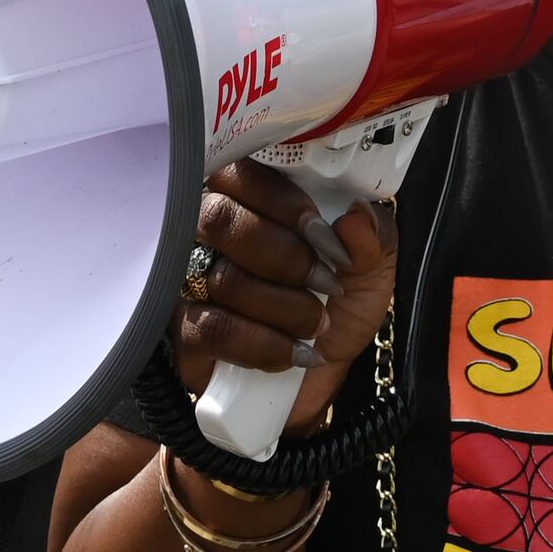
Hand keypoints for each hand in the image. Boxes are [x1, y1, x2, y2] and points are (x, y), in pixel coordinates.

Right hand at [172, 159, 399, 408]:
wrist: (319, 377)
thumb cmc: (336, 305)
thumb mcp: (370, 267)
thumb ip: (373, 235)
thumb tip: (357, 216)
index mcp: (248, 198)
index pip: (245, 174)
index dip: (289, 206)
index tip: (329, 241)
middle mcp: (204, 232)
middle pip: (220, 220)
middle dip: (286, 258)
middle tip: (326, 284)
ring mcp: (183, 280)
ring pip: (222, 278)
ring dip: (285, 307)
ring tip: (316, 324)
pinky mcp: (179, 332)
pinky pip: (213, 329)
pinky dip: (264, 345)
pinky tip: (294, 353)